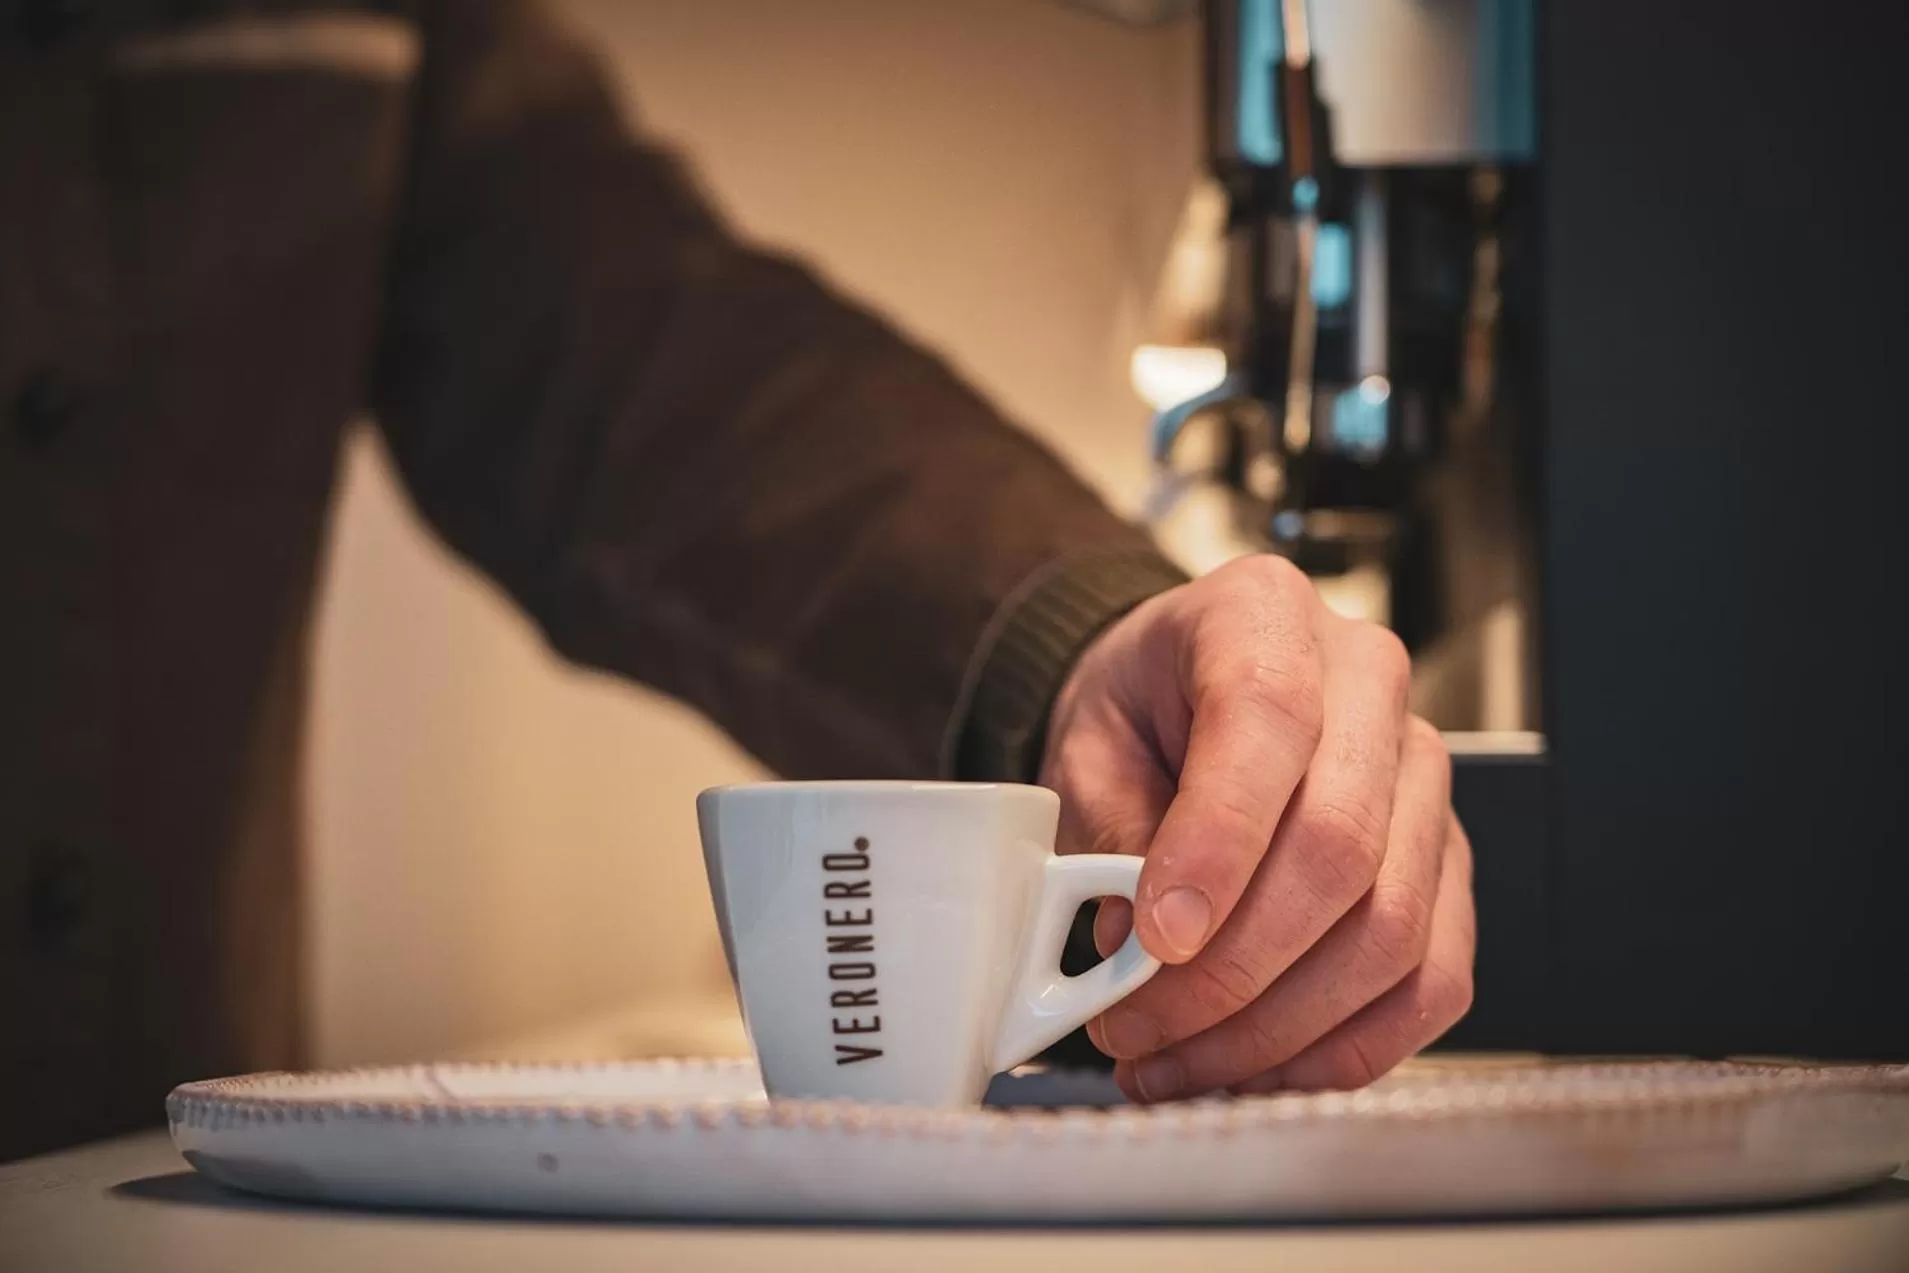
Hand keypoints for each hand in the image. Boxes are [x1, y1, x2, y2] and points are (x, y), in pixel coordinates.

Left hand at [1040, 555, 1474, 1101]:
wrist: (1178, 698)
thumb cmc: (1138, 712)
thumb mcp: (1089, 746)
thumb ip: (1111, 835)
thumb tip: (1141, 952)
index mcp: (1265, 615)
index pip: (1268, 721)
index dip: (1217, 843)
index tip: (1157, 938)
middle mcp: (1369, 685)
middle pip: (1340, 845)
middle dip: (1234, 968)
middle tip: (1139, 1028)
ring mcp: (1422, 777)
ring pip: (1392, 927)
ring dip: (1278, 1026)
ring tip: (1178, 1063)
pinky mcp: (1445, 862)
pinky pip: (1432, 977)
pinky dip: (1345, 1045)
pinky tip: (1260, 1067)